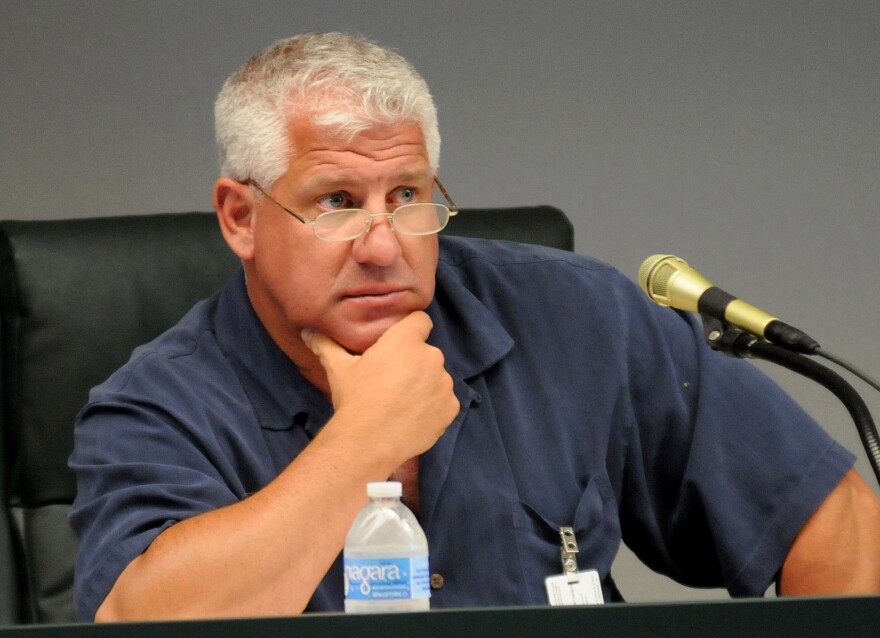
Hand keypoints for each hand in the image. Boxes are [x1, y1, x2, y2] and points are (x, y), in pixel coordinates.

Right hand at [302, 311, 458, 464]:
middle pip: (426, 352)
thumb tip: (308, 331)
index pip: (420, 320)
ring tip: (403, 402)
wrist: (369, 441)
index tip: (399, 343)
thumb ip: (326, 345)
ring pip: (437, 377)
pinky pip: (444, 401)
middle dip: (414, 362)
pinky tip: (413, 417)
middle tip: (393, 380)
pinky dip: (433, 407)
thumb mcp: (338, 369)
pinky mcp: (450, 407)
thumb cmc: (354, 399)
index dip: (411, 329)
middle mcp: (431, 357)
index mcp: (406, 340)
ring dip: (425, 385)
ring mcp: (444, 383)